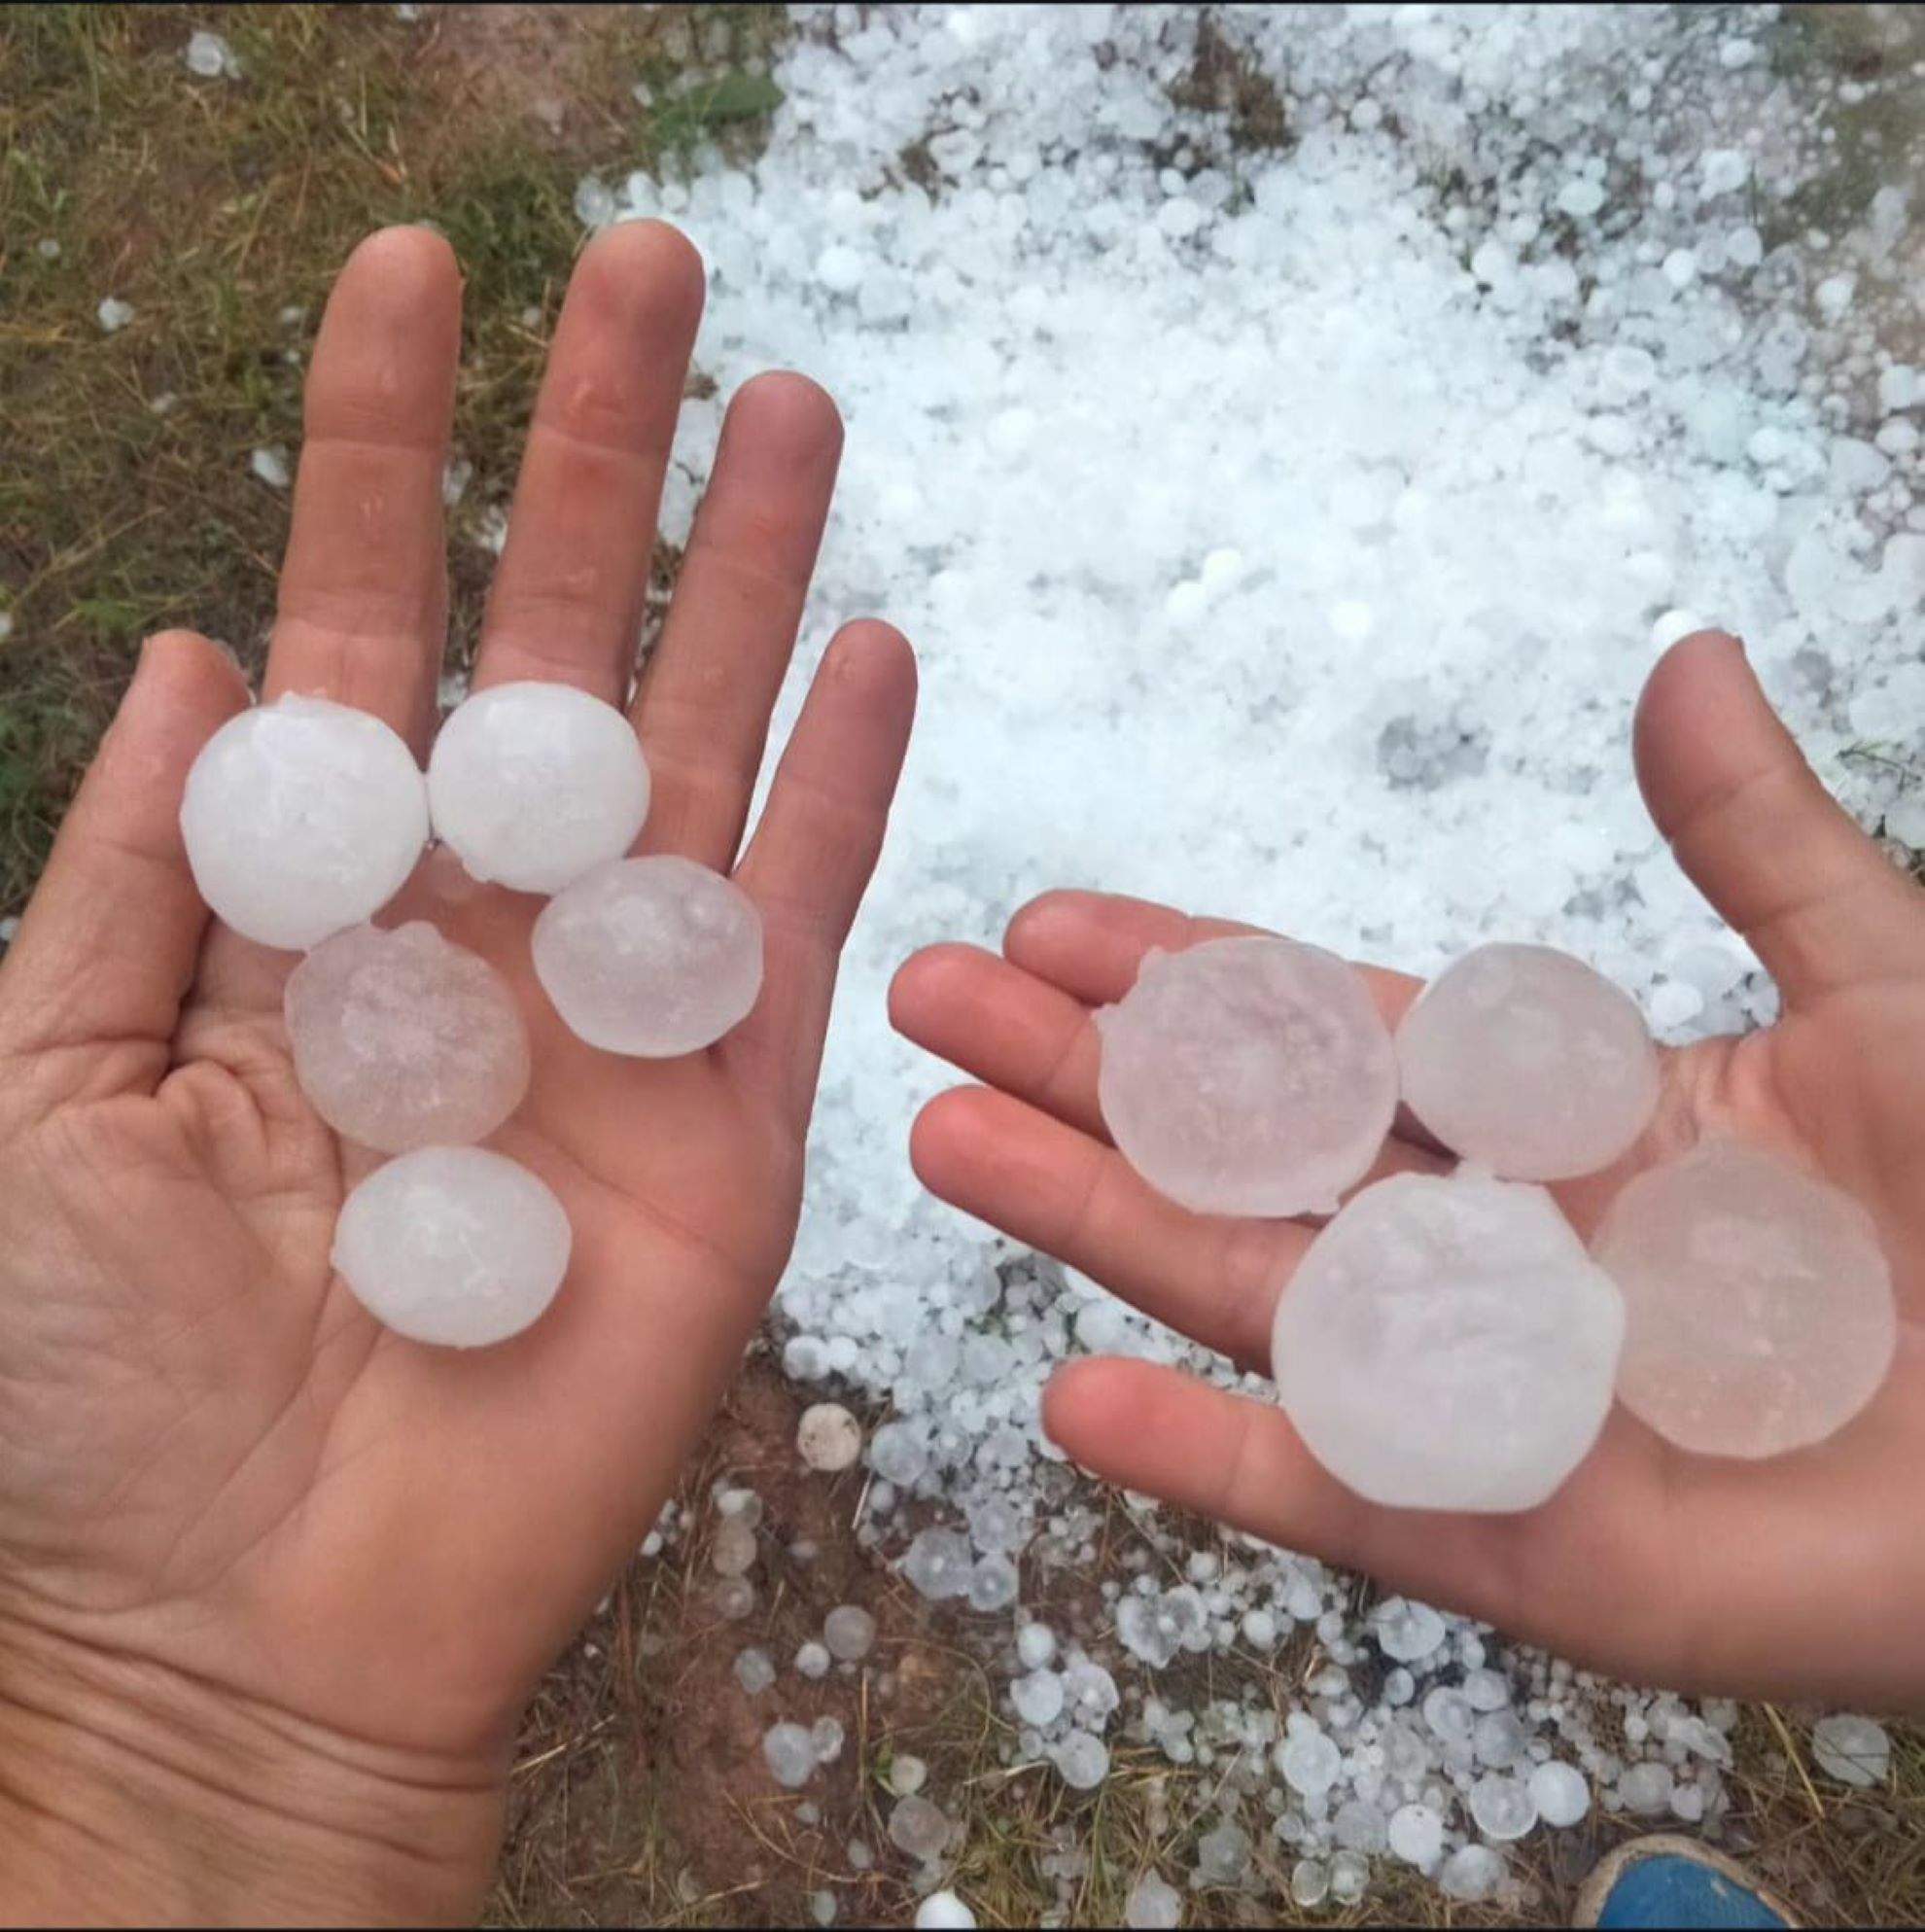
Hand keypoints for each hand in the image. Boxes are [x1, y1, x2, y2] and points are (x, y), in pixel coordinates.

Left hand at [0, 223, 914, 1922]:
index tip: (414, 274)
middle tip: (651, 269)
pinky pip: (790, 928)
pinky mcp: (726, 1127)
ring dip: (744, 579)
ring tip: (792, 405)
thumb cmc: (91, 1400)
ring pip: (694, 749)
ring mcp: (610, 1021)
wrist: (254, 1630)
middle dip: (595, 459)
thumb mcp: (36, 1097)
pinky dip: (836, 794)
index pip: (357, 625)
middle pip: (549, 649)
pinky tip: (868, 649)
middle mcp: (469, 931)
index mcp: (300, 909)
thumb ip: (138, 875)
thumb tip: (208, 650)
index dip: (381, 450)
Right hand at [892, 631, 1924, 1711]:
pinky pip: (1331, 1492)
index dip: (1187, 978)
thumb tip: (1684, 654)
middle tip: (925, 998)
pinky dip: (1203, 1455)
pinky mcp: (1513, 1545)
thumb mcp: (1883, 986)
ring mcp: (1480, 1396)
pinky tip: (1070, 1397)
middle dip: (1083, 1074)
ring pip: (1247, 1296)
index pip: (1327, 1034)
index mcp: (1555, 1119)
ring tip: (942, 1141)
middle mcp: (1484, 1246)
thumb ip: (1754, 839)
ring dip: (1090, 1221)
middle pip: (1242, 1153)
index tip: (1052, 925)